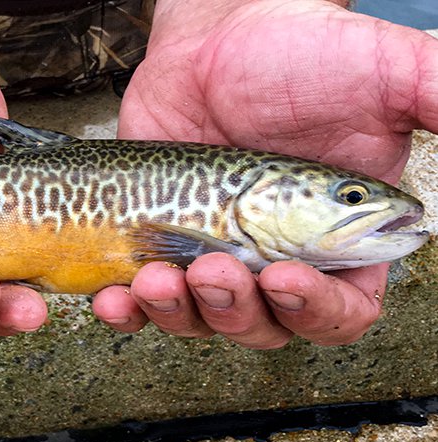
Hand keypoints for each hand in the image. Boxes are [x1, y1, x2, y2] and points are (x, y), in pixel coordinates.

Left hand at [95, 0, 437, 347]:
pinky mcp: (157, 244)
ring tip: (157, 277)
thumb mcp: (383, 76)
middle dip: (236, 309)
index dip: (316, 311)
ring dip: (177, 313)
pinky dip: (126, 311)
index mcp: (335, 241)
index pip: (340, 312)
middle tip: (216, 266)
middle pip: (264, 327)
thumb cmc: (301, 54)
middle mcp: (274, 258)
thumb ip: (435, 105)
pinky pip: (141, 301)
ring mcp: (211, 255)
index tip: (286, 274)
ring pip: (199, 322)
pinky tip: (114, 297)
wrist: (215, 35)